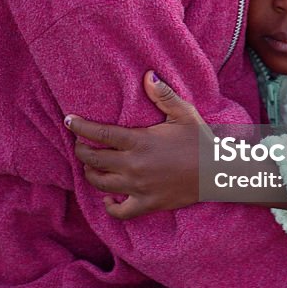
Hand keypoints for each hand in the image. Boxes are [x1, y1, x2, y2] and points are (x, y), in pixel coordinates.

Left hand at [65, 74, 212, 218]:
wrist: (218, 172)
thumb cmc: (201, 140)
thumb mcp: (184, 113)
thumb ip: (163, 95)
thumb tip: (147, 75)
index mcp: (140, 141)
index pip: (100, 134)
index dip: (80, 127)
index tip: (69, 120)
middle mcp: (134, 165)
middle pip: (94, 160)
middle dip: (81, 150)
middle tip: (79, 143)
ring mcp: (139, 187)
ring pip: (101, 183)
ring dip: (90, 173)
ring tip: (90, 165)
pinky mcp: (147, 203)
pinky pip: (120, 212)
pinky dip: (110, 206)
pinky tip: (108, 198)